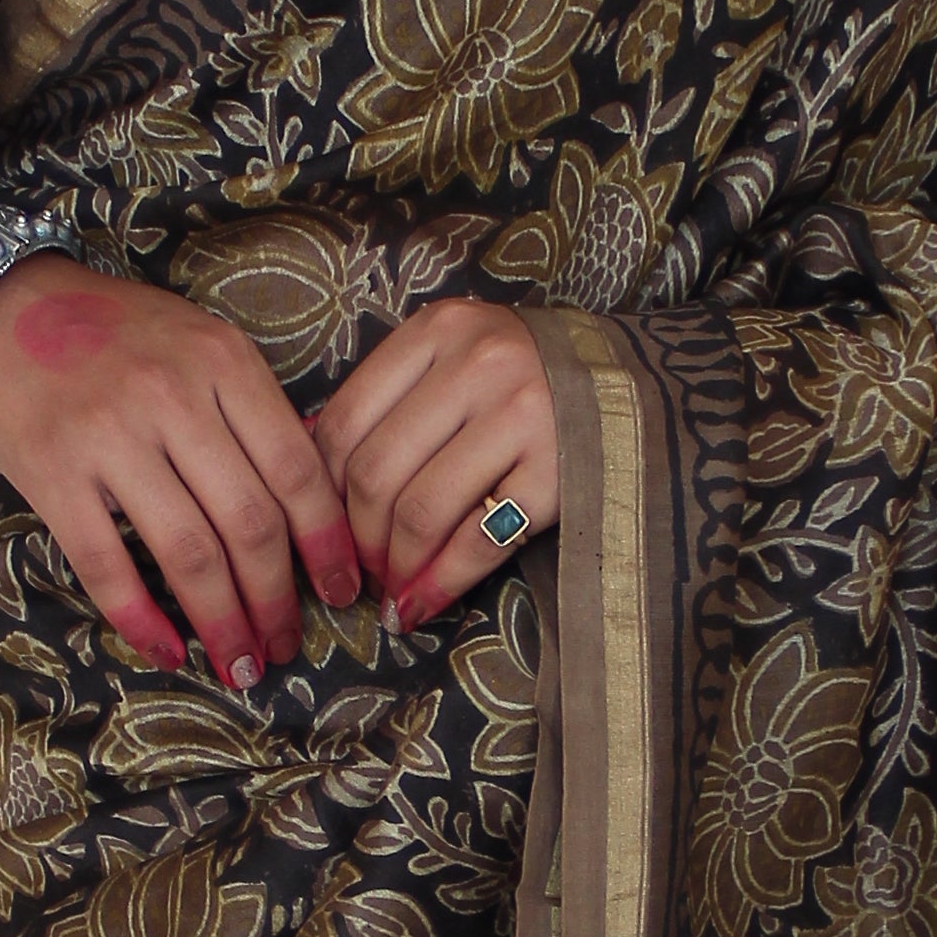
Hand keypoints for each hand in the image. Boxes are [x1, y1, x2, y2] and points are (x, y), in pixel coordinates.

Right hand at [0, 259, 363, 684]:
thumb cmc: (105, 329)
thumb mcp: (194, 340)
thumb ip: (247, 406)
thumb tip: (310, 495)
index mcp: (221, 361)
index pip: (297, 470)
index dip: (327, 544)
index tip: (341, 591)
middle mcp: (171, 397)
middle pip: (250, 523)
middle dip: (278, 601)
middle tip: (287, 645)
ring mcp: (108, 437)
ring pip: (190, 553)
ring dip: (223, 621)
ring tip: (239, 662)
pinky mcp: (50, 473)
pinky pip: (106, 564)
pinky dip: (142, 619)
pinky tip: (167, 650)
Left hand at [310, 299, 560, 625]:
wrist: (630, 385)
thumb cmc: (523, 379)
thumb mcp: (454, 361)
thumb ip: (389, 401)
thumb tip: (306, 471)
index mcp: (438, 331)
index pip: (344, 421)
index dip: (320, 491)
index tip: (323, 530)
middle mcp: (479, 364)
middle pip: (376, 471)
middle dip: (357, 538)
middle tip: (360, 572)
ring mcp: (524, 415)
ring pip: (422, 509)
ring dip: (396, 567)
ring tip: (393, 591)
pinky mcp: (559, 470)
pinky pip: (481, 539)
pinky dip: (442, 582)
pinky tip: (425, 605)